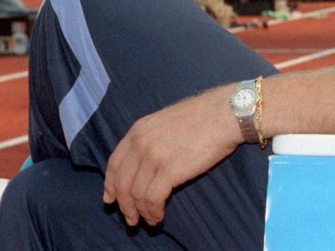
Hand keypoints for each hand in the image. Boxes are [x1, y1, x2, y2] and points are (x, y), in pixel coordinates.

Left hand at [103, 87, 240, 226]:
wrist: (224, 114)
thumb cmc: (202, 117)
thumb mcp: (165, 121)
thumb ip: (149, 139)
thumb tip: (142, 163)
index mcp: (138, 130)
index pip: (114, 163)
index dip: (110, 184)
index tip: (111, 199)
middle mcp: (141, 143)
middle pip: (122, 182)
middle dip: (124, 205)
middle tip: (131, 219)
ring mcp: (154, 156)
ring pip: (136, 194)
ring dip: (141, 212)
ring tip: (150, 220)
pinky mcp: (170, 170)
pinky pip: (153, 198)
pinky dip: (153, 212)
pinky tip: (159, 216)